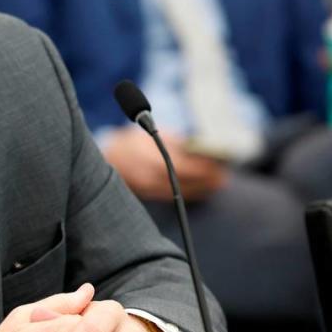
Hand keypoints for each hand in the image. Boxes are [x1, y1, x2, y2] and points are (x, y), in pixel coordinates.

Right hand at [102, 127, 225, 201]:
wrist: (107, 157)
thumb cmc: (132, 141)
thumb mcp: (153, 134)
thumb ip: (177, 144)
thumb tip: (202, 150)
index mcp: (151, 161)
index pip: (186, 168)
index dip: (205, 168)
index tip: (221, 164)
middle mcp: (150, 179)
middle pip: (187, 184)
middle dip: (207, 180)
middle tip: (223, 177)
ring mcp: (148, 190)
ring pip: (182, 193)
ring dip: (201, 188)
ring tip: (216, 183)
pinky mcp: (148, 196)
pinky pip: (173, 196)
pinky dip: (189, 192)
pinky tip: (200, 189)